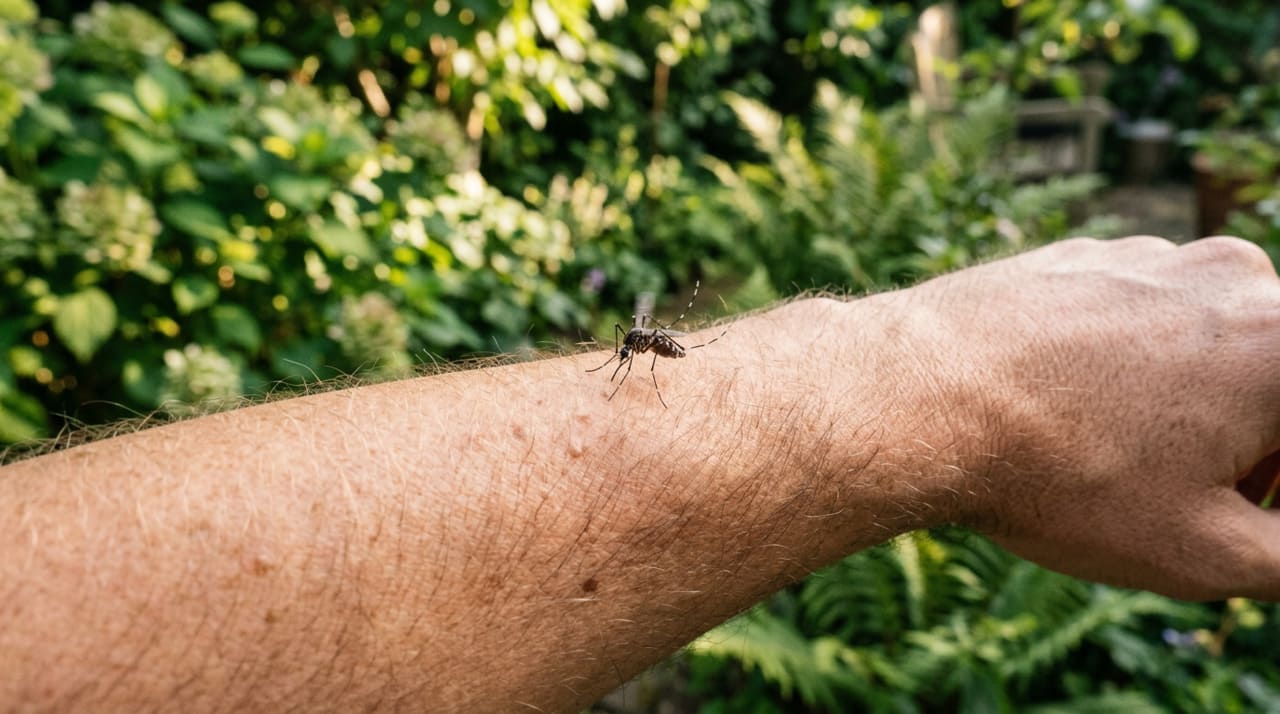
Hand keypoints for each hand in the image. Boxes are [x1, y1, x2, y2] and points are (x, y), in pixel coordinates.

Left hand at [919, 236, 1279, 599]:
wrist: (914, 398)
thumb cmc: (1060, 477)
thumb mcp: (1206, 552)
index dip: (1277, 483)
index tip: (1244, 507)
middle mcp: (1234, 278)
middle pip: (1276, 380)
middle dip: (1258, 446)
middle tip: (1200, 500)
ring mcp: (1151, 257)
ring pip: (1209, 345)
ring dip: (1195, 405)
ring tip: (1121, 460)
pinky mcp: (1084, 257)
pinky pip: (1137, 319)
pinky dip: (1128, 366)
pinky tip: (1070, 414)